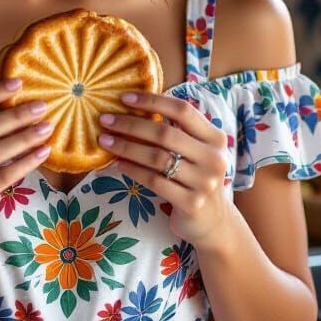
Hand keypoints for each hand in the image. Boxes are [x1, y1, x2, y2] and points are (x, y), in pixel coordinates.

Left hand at [96, 92, 232, 246]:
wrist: (213, 222)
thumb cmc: (196, 178)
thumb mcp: (196, 151)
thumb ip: (178, 130)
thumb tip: (135, 106)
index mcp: (215, 138)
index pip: (182, 110)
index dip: (153, 101)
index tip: (125, 97)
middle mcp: (213, 158)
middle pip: (165, 133)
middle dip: (131, 124)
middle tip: (105, 120)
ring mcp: (204, 182)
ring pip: (157, 158)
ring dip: (126, 147)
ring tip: (105, 140)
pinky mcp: (191, 203)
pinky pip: (154, 181)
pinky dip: (132, 170)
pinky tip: (116, 163)